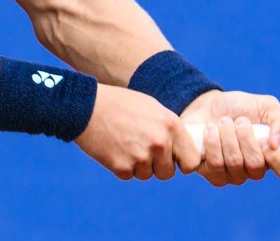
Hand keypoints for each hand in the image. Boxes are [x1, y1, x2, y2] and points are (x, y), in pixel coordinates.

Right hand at [74, 84, 200, 180]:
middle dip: (158, 166)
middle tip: (143, 150)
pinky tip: (114, 148)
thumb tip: (181, 149)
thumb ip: (169, 129)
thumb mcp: (152, 108)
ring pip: (147, 175)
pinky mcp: (122, 167)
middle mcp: (159, 142)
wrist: (87, 106)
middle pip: (168, 172)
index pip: (191, 161)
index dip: (183, 162)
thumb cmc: (121, 104)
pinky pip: (129, 175)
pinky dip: (122, 166)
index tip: (174, 159)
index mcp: (171, 125)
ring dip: (138, 165)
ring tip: (126, 143)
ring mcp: (141, 156)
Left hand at [179, 90, 279, 185]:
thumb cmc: (241, 107)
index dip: (275, 157)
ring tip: (223, 121)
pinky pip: (214, 165)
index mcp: (272, 154)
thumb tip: (276, 143)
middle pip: (255, 164)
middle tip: (239, 120)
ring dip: (228, 136)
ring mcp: (233, 175)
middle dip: (245, 137)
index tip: (263, 139)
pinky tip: (210, 131)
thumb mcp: (266, 106)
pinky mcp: (213, 174)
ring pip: (234, 163)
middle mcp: (254, 169)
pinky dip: (212, 143)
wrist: (209, 104)